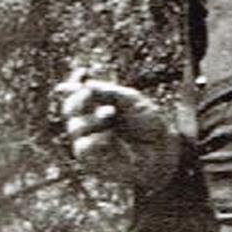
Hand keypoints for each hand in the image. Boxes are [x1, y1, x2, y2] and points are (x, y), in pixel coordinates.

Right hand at [55, 68, 180, 189]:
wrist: (162, 149)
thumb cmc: (150, 124)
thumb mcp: (132, 101)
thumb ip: (109, 93)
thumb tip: (85, 84)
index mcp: (100, 106)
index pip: (79, 94)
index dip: (75, 83)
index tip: (82, 71)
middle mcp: (92, 123)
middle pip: (70, 109)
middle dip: (77, 99)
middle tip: (89, 92)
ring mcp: (90, 141)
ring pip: (75, 126)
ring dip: (92, 117)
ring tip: (110, 113)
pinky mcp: (92, 160)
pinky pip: (84, 146)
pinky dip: (96, 138)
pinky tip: (109, 136)